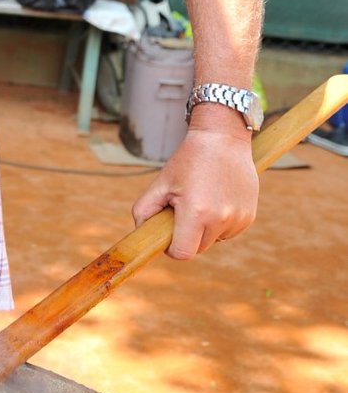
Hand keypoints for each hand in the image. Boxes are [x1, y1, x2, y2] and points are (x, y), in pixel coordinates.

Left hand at [130, 124, 257, 259]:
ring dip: (205, 229)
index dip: (171, 248)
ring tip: (203, 199)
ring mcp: (239, 218)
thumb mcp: (160, 183)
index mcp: (197, 212)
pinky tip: (217, 199)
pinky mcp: (249, 216)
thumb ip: (143, 211)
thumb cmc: (188, 161)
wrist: (223, 139)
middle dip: (187, 236)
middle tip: (184, 209)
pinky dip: (220, 223)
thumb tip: (143, 233)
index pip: (182, 253)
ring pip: (214, 240)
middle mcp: (221, 219)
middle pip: (198, 248)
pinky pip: (228, 232)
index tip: (168, 233)